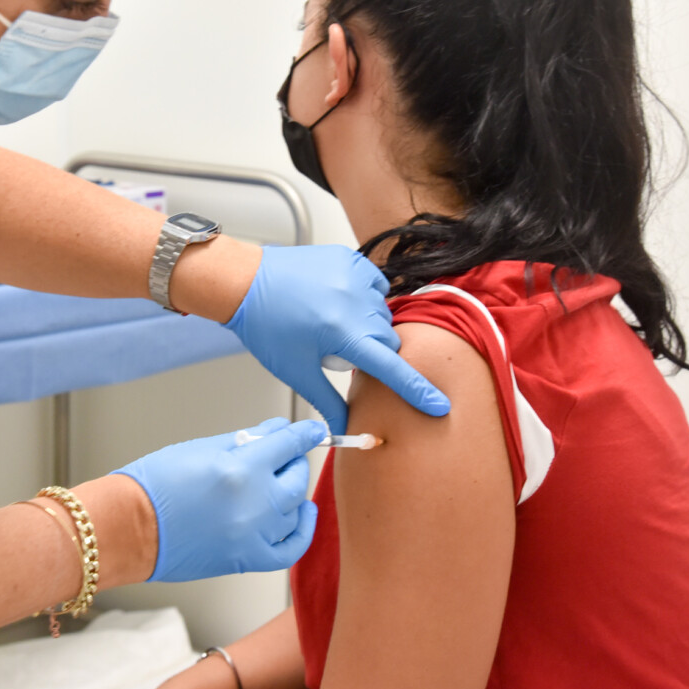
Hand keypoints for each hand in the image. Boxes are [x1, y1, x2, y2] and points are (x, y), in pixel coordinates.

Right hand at [112, 417, 324, 582]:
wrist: (129, 528)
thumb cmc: (155, 485)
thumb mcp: (201, 448)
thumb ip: (246, 439)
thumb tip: (276, 430)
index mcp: (241, 470)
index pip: (289, 445)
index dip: (304, 433)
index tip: (314, 429)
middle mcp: (254, 504)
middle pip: (296, 476)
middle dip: (293, 460)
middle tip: (281, 454)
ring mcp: (253, 535)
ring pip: (295, 508)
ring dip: (291, 490)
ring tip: (278, 480)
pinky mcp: (247, 559)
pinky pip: (291, 548)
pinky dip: (302, 529)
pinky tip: (301, 513)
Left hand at [224, 245, 450, 432]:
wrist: (247, 283)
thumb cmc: (266, 326)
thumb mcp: (296, 371)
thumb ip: (327, 401)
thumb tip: (345, 429)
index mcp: (343, 333)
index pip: (392, 369)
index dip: (418, 391)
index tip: (441, 406)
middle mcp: (355, 302)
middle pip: (388, 340)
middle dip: (374, 352)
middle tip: (341, 351)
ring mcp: (355, 276)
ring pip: (382, 313)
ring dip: (368, 324)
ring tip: (332, 322)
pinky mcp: (351, 259)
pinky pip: (375, 284)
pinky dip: (365, 297)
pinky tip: (339, 302)